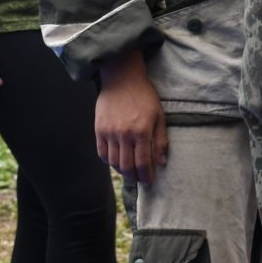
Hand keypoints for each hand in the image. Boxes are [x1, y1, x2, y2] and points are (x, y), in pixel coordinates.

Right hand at [96, 51, 167, 185]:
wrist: (122, 80)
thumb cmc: (144, 97)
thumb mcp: (159, 116)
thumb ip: (161, 141)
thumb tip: (162, 162)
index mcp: (142, 132)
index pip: (143, 162)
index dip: (146, 176)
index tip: (149, 182)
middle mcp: (124, 134)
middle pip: (126, 166)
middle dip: (134, 177)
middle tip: (138, 180)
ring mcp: (109, 132)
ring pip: (113, 162)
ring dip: (121, 171)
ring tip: (128, 173)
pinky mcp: (99, 129)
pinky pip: (102, 153)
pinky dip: (109, 161)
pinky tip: (116, 162)